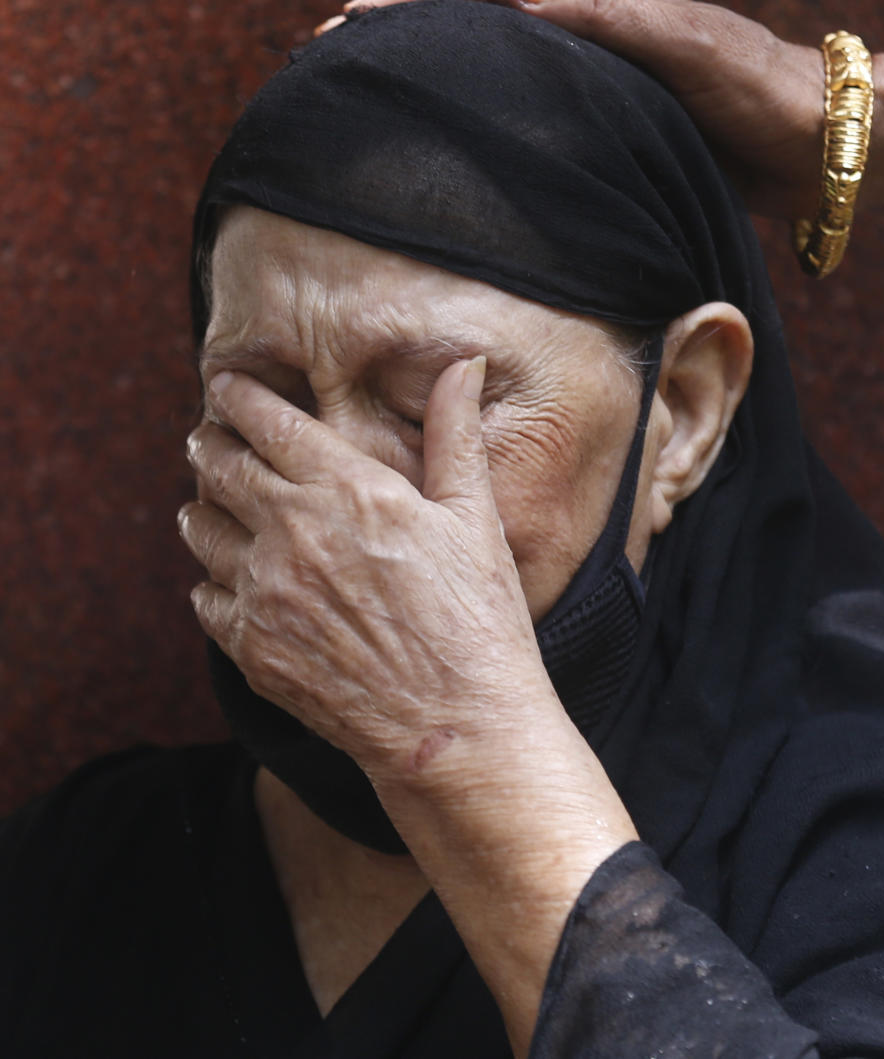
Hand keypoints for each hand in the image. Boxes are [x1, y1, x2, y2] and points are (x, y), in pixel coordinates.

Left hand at [179, 358, 557, 787]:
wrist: (456, 725)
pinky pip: (205, 599)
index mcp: (349, 489)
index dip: (238, 396)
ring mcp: (266, 593)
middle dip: (208, 443)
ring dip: (201, 508)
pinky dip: (210, 582)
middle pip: (220, 468)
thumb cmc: (478, 618)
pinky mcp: (252, 648)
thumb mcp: (475, 516)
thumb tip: (466, 363)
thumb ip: (455, 433)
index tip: (225, 384)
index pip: (269, 422)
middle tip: (205, 436)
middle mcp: (293, 532)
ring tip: (206, 505)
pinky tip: (226, 582)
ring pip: (202, 531)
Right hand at [320, 0, 822, 218]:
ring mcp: (588, 95)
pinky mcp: (602, 141)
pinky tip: (451, 167)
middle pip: (475, 27)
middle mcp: (580, 46)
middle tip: (333, 59)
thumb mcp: (683, 41)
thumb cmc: (754, 86)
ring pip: (493, 80)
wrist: (810, 146)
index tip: (351, 21)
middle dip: (403, 36)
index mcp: (591, 9)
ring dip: (432, 86)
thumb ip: (608, 15)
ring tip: (370, 107)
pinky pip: (527, 133)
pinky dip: (480, 139)